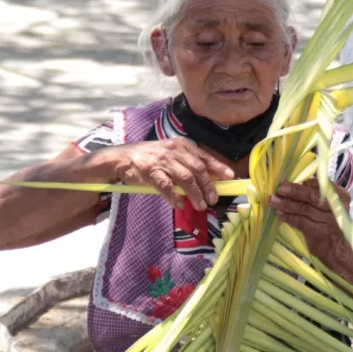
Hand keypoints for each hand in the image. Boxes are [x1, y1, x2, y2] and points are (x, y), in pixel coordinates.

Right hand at [99, 138, 233, 210]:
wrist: (122, 157)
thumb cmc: (152, 158)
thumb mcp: (172, 155)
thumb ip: (189, 164)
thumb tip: (211, 179)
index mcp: (182, 145)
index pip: (204, 157)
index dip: (218, 167)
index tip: (229, 176)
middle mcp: (174, 151)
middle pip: (197, 169)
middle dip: (208, 185)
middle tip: (213, 199)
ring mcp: (162, 161)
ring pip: (184, 178)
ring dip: (195, 193)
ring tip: (201, 205)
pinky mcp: (150, 171)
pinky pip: (165, 185)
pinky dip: (173, 196)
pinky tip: (179, 204)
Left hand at [268, 178, 351, 267]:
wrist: (342, 252)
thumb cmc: (334, 225)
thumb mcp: (332, 208)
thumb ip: (320, 195)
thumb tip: (301, 184)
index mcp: (341, 197)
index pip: (323, 185)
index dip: (307, 183)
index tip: (293, 181)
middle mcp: (337, 208)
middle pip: (312, 196)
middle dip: (294, 191)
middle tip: (280, 188)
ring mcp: (329, 222)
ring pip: (304, 209)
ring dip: (286, 204)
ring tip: (273, 200)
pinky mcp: (319, 234)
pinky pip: (300, 223)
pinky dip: (288, 217)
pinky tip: (279, 213)